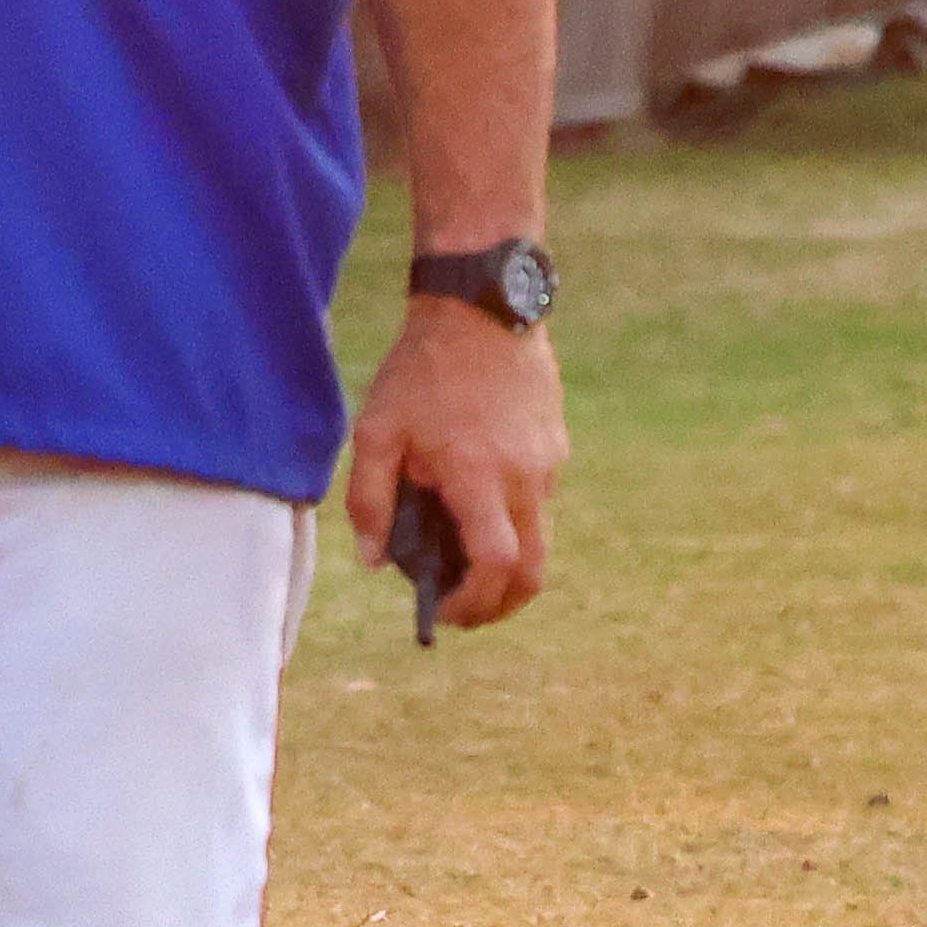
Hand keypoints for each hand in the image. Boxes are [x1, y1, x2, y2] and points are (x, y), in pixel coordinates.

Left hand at [340, 304, 563, 627]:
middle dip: (499, 604)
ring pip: (540, 540)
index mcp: (479, 476)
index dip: (475, 601)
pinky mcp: (557, 450)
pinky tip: (473, 507)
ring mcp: (549, 465)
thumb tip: (374, 562)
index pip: (497, 563)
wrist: (482, 312)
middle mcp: (526, 478)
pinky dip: (512, 525)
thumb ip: (370, 501)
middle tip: (460, 611)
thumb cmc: (420, 372)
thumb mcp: (375, 431)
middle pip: (533, 571)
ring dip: (505, 565)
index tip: (445, 614)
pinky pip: (539, 505)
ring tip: (457, 560)